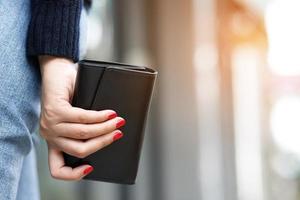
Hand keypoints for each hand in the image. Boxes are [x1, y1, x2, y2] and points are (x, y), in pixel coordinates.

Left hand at [39, 56, 125, 179]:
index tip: (91, 167)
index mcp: (54, 142)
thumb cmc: (69, 93)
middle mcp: (50, 135)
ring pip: (84, 134)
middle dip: (104, 142)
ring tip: (118, 121)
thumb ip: (87, 129)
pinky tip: (109, 113)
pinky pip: (83, 118)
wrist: (56, 70)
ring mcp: (51, 123)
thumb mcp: (75, 117)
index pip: (57, 168)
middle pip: (80, 150)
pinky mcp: (55, 110)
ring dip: (105, 128)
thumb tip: (112, 133)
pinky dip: (100, 117)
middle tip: (118, 133)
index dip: (74, 174)